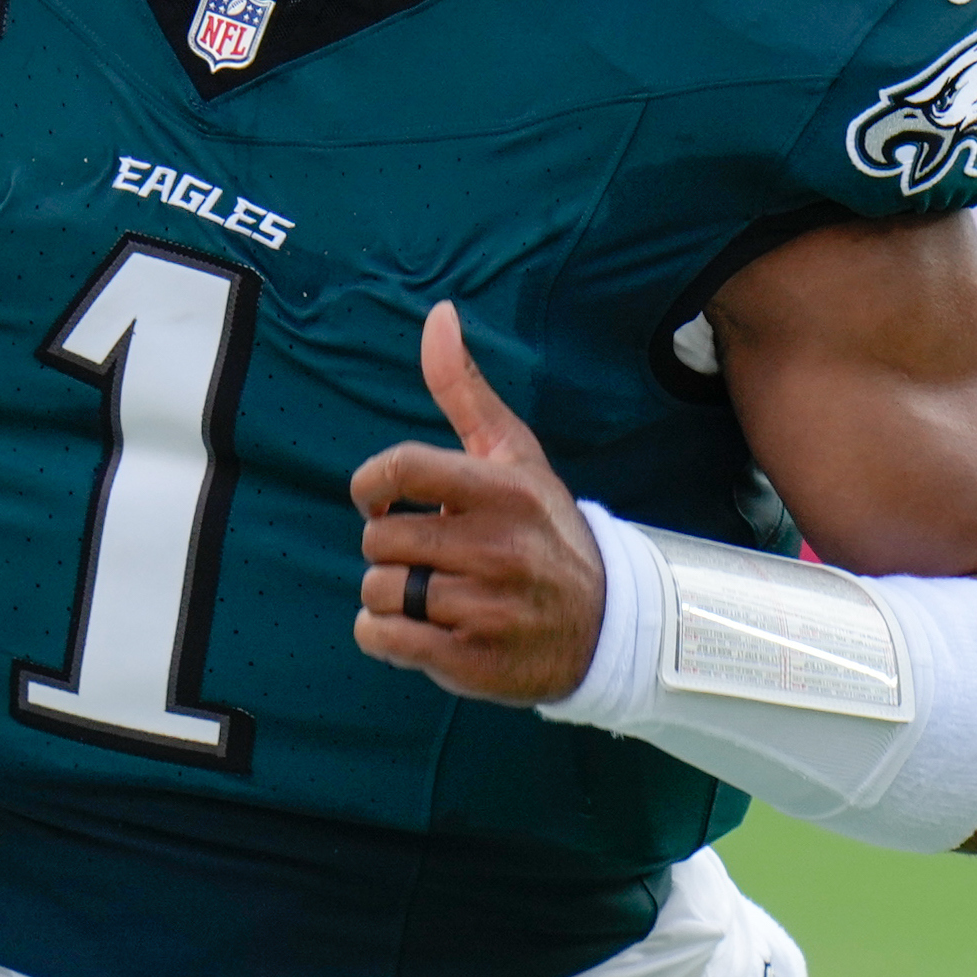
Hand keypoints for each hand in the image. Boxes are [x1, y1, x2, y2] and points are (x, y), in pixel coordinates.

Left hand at [349, 302, 606, 706]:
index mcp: (502, 492)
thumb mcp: (514, 457)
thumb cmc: (543, 530)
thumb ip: (464, 389)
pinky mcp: (471, 662)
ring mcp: (485, 608)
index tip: (381, 498)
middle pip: (379, 538)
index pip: (399, 469)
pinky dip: (383, 635)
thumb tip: (438, 313)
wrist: (606, 627)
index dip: (370, 485)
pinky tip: (420, 628)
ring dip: (391, 593)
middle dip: (392, 547)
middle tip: (431, 555)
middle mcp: (497, 548)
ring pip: (377, 589)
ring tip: (435, 593)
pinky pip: (380, 637)